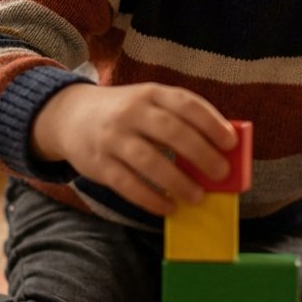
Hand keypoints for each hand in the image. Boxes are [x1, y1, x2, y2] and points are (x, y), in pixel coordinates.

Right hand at [31, 81, 237, 215]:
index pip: (185, 103)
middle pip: (170, 131)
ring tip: (198, 197)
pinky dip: (151, 199)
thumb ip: (180, 120)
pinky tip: (169, 207)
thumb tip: (219, 151)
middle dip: (200, 153)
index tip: (230, 142)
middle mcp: (130, 112)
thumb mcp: (149, 103)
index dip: (211, 123)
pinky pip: (127, 185)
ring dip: (177, 181)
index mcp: (150, 93)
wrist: (70, 116)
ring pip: (149, 161)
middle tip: (221, 173)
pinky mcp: (99, 164)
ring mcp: (112, 138)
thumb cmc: (126, 113)